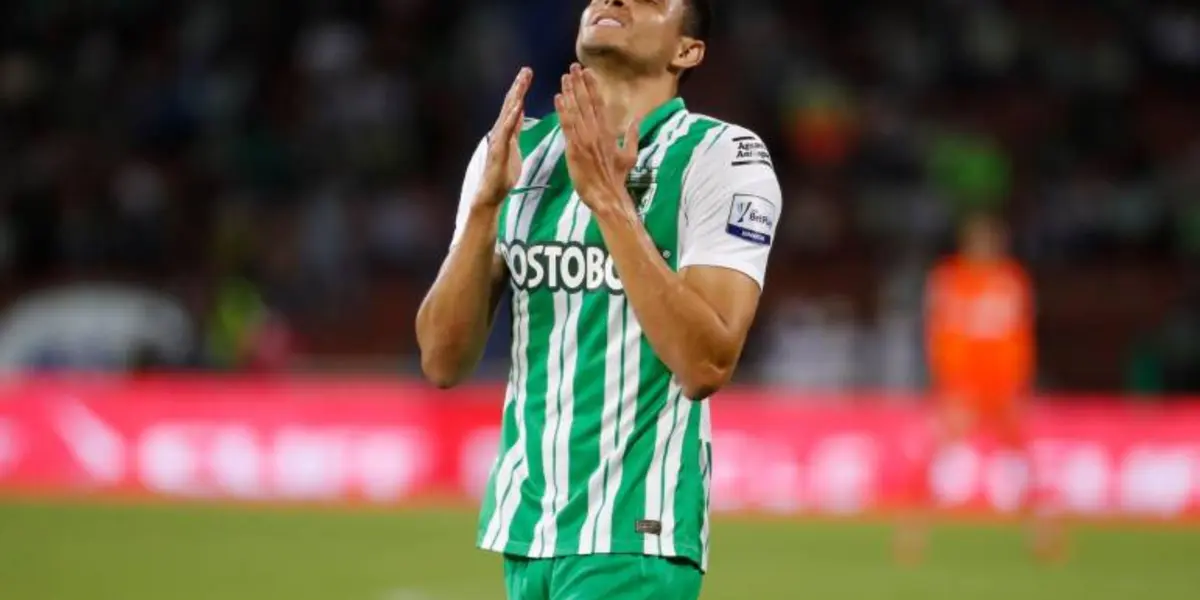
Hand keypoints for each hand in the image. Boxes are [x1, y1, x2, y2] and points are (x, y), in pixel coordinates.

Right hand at [477, 68, 532, 205]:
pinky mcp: (499, 150)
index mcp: (507, 131)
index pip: (515, 105)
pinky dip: (512, 117)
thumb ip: (515, 129)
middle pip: (510, 104)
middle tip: (527, 69)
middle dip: (518, 86)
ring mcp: (498, 140)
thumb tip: (519, 112)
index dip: (521, 89)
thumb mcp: (513, 146)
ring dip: (515, 97)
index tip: (528, 73)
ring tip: (522, 81)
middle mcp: (500, 131)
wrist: (492, 193)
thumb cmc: (503, 173)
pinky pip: (507, 131)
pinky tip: (519, 105)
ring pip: (507, 114)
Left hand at [555, 64, 638, 214]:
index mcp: (609, 132)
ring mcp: (584, 138)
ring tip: (564, 77)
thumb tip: (637, 120)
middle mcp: (596, 131)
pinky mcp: (574, 148)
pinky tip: (558, 97)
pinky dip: (562, 110)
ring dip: (570, 92)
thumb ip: (632, 136)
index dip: (593, 86)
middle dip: (580, 83)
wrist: (607, 195)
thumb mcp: (629, 155)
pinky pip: (567, 125)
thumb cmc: (616, 177)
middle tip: (573, 67)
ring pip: (576, 110)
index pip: (600, 103)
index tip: (588, 72)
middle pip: (587, 102)